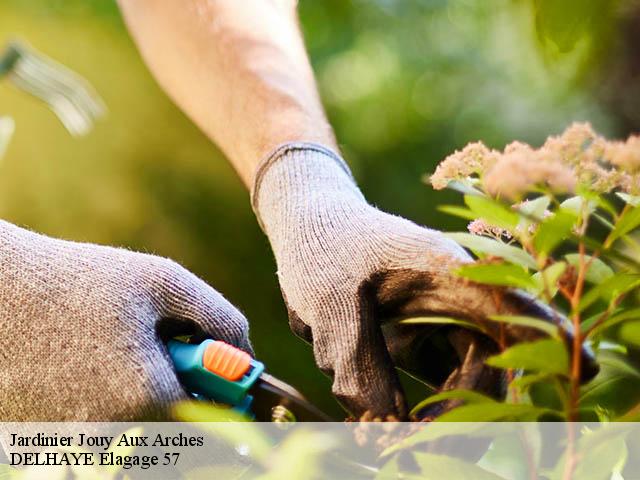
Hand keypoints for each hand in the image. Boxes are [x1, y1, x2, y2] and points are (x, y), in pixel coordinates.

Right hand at [0, 220, 250, 419]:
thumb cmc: (81, 281)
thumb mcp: (163, 282)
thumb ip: (221, 319)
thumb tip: (248, 358)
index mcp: (148, 398)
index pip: (215, 427)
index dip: (224, 403)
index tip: (220, 383)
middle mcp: (113, 434)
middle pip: (177, 437)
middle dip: (183, 402)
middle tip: (160, 361)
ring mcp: (74, 446)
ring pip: (140, 440)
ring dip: (144, 408)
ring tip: (119, 362)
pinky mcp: (46, 444)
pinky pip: (102, 440)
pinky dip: (108, 413)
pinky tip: (90, 374)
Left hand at [253, 143, 596, 419]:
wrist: (309, 230)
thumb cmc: (324, 247)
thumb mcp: (330, 298)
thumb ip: (357, 359)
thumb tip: (387, 424)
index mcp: (448, 272)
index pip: (511, 305)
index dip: (548, 337)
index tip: (583, 366)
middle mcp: (456, 300)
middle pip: (490, 365)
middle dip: (467, 415)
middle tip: (418, 445)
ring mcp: (441, 322)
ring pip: (467, 383)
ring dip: (443, 420)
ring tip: (396, 443)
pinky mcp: (422, 341)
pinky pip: (438, 385)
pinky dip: (420, 413)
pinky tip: (387, 428)